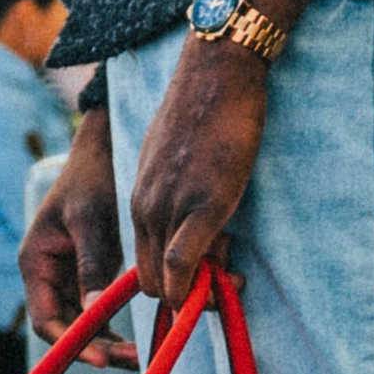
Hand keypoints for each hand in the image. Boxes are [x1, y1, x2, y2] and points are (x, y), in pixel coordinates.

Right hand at [19, 108, 135, 367]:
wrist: (105, 148)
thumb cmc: (92, 176)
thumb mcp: (90, 218)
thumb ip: (91, 264)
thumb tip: (93, 312)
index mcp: (36, 262)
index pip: (46, 320)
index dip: (71, 344)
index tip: (103, 358)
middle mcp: (49, 274)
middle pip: (68, 327)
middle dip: (98, 347)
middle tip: (136, 359)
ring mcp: (71, 274)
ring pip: (87, 322)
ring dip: (113, 338)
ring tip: (146, 351)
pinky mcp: (93, 270)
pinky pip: (103, 305)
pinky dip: (123, 317)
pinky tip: (149, 326)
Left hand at [129, 36, 269, 312]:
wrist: (215, 76)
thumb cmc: (203, 114)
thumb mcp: (178, 162)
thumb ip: (182, 200)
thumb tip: (207, 239)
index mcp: (139, 199)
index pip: (143, 264)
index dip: (171, 286)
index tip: (202, 284)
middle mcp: (146, 209)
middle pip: (150, 281)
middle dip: (183, 297)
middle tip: (222, 287)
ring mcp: (170, 208)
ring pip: (167, 279)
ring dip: (198, 294)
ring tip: (233, 279)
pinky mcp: (202, 205)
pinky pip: (184, 262)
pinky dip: (196, 287)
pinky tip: (226, 283)